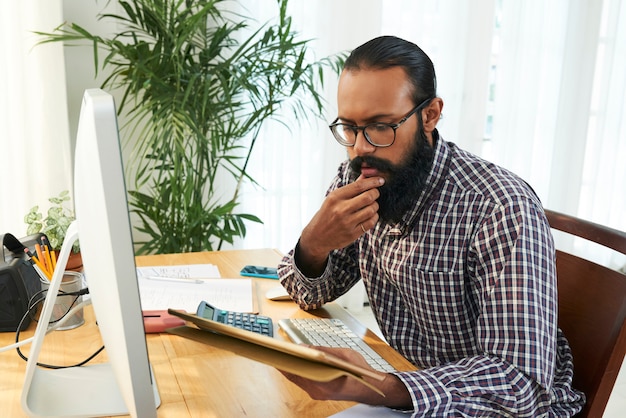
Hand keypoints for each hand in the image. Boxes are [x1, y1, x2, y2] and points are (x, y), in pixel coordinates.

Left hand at [279, 346, 410, 408]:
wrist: (370, 387)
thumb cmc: (359, 371)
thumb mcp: (342, 355)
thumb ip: (322, 351)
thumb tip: (303, 347)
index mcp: (324, 383)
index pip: (298, 372)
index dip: (286, 362)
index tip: (277, 353)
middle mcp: (318, 392)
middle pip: (295, 376)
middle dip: (286, 363)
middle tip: (276, 351)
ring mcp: (317, 394)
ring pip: (298, 379)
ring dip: (291, 367)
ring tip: (284, 354)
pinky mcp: (318, 393)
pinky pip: (303, 381)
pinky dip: (298, 371)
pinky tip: (295, 362)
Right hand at [296, 176, 383, 274]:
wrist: (317, 237)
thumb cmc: (326, 215)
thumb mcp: (333, 199)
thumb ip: (351, 188)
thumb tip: (365, 176)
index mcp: (335, 197)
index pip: (359, 186)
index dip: (373, 181)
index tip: (380, 180)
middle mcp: (341, 209)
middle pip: (368, 197)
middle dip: (375, 193)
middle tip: (375, 193)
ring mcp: (347, 222)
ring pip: (371, 210)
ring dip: (375, 206)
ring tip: (371, 205)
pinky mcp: (352, 234)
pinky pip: (370, 222)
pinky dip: (374, 217)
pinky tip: (370, 215)